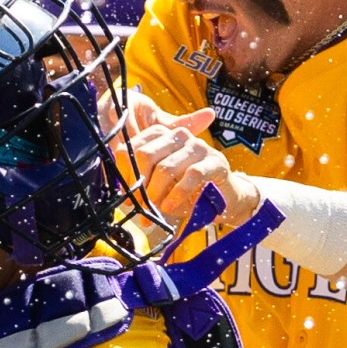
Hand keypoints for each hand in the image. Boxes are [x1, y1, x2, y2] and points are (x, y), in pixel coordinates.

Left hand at [119, 96, 260, 225]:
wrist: (225, 198)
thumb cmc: (187, 191)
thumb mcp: (160, 184)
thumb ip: (141, 181)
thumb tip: (120, 193)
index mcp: (161, 135)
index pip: (132, 148)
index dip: (125, 173)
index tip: (125, 194)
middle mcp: (179, 135)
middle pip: (145, 155)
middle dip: (138, 185)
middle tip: (137, 207)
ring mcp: (198, 146)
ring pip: (166, 168)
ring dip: (155, 194)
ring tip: (153, 212)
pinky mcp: (216, 161)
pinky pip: (191, 175)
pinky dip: (177, 194)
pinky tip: (170, 207)